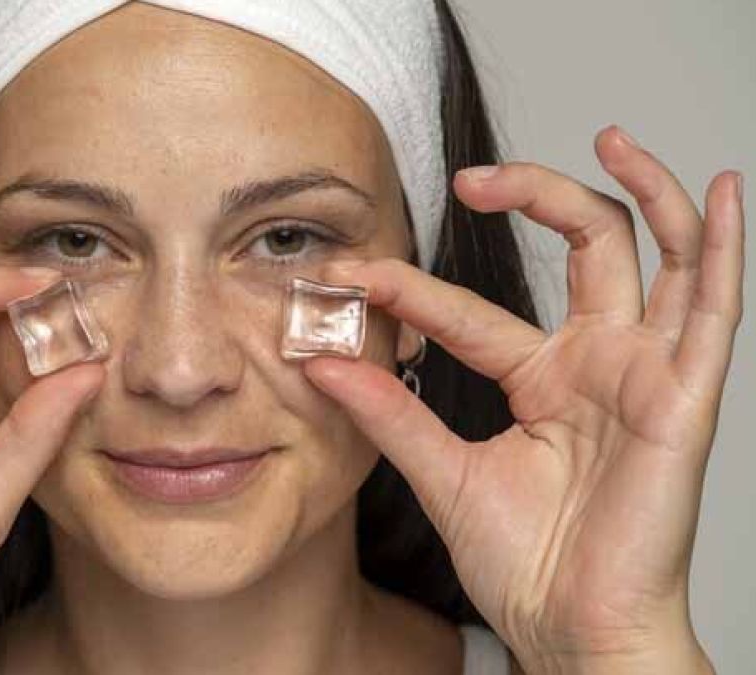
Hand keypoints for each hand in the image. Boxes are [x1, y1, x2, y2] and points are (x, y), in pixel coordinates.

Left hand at [304, 126, 740, 673]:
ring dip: (640, 188)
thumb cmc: (525, 562)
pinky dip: (725, 245)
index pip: (473, 312)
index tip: (353, 276)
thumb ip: (388, 411)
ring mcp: (645, 374)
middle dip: (532, 197)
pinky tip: (722, 189)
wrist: (571, 629)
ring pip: (659, 254)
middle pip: (584, 247)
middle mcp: (598, 364)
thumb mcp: (441, 471)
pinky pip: (714, 309)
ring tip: (604, 135)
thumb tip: (319, 359)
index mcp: (543, 380)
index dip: (413, 290)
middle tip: (470, 177)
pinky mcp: (686, 398)